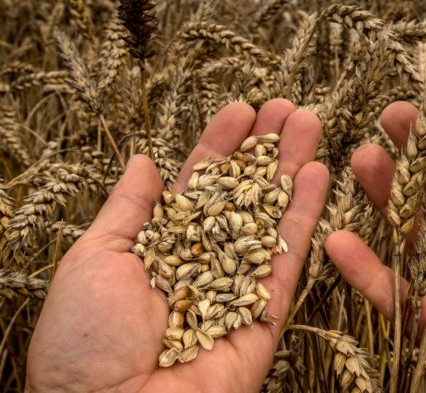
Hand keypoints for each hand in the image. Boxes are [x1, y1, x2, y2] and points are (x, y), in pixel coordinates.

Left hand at [26, 100, 328, 392]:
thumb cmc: (84, 343)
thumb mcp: (94, 259)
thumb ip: (128, 209)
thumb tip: (142, 160)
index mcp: (161, 246)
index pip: (199, 185)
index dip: (221, 146)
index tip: (241, 109)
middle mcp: (205, 260)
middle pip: (243, 194)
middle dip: (265, 149)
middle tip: (286, 107)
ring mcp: (239, 285)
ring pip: (272, 216)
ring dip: (292, 169)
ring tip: (309, 121)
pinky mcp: (267, 312)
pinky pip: (289, 256)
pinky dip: (306, 214)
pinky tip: (317, 173)